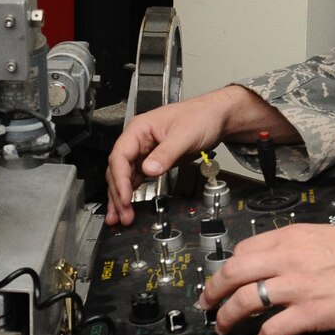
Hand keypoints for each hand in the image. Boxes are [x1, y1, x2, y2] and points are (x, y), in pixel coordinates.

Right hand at [104, 85, 292, 224]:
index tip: (124, 198)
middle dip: (118, 193)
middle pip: (118, 169)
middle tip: (122, 215)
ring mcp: (144, 151)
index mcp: (139, 128)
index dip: (120, 179)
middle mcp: (137, 140)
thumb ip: (166, 153)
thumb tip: (148, 170)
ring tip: (120, 217)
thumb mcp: (184, 135)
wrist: (217, 118)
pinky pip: (136, 178)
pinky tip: (128, 206)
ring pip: (125, 176)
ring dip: (121, 197)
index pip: (120, 156)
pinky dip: (131, 193)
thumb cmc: (201, 117)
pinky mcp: (152, 161)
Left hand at [198, 223, 334, 334]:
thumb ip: (297, 246)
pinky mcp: (309, 313)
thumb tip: (277, 260)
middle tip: (207, 303)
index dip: (230, 267)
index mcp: (292, 237)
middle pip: (233, 273)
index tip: (225, 279)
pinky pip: (272, 330)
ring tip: (223, 326)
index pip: (244, 249)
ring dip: (227, 317)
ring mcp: (297, 287)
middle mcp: (288, 259)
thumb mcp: (325, 236)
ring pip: (244, 301)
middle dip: (213, 290)